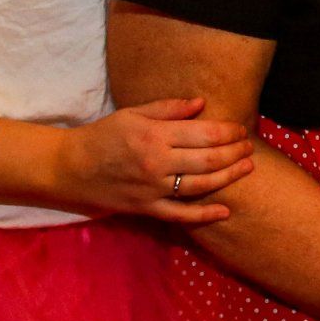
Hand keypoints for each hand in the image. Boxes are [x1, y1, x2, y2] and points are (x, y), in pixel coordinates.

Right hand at [58, 97, 253, 224]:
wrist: (69, 168)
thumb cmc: (103, 135)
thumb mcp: (133, 113)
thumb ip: (168, 109)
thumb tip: (201, 104)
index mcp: (155, 136)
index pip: (204, 134)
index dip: (228, 132)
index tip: (241, 130)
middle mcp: (157, 164)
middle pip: (208, 161)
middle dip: (234, 153)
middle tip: (250, 148)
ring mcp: (152, 189)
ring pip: (200, 186)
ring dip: (228, 178)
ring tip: (246, 168)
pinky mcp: (146, 209)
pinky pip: (180, 215)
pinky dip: (204, 215)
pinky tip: (225, 211)